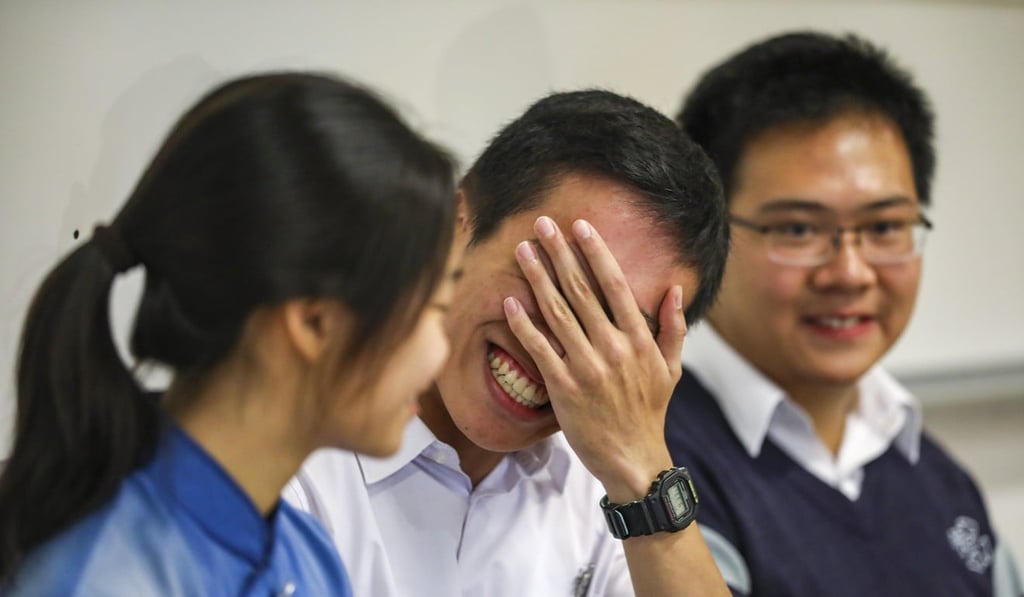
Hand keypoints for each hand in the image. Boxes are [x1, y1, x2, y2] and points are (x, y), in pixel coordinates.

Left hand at [503, 216, 685, 501]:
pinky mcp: (564, 388)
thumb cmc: (649, 412)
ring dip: (537, 278)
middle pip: (581, 290)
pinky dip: (524, 324)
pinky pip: (539, 349)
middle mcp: (613, 348)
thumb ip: (672, 328)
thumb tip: (675, 289)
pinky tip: (510, 301)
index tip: (580, 226)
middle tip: (542, 224)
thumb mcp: (671, 369)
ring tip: (522, 250)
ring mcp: (586, 367)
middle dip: (559, 253)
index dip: (596, 252)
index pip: (615, 285)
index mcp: (639, 339)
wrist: (633, 460)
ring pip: (557, 313)